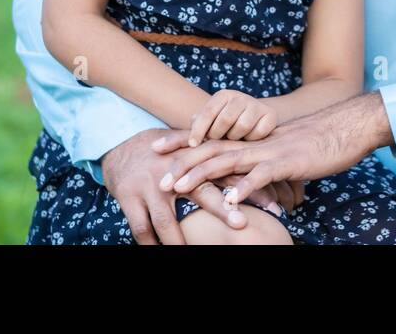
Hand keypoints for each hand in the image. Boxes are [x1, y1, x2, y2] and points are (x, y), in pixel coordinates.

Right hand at [100, 128, 284, 242]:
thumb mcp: (189, 148)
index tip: (275, 202)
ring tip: (191, 253)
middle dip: (223, 210)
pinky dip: (150, 244)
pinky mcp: (129, 197)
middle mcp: (174, 171)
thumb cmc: (163, 152)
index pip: (229, 173)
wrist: (120, 143)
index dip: (252, 187)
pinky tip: (158, 252)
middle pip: (202, 192)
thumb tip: (254, 170)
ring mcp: (150, 185)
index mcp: (194, 158)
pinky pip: (141, 227)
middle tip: (243, 224)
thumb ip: (217, 159)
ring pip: (167, 221)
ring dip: (180, 241)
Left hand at [154, 93, 389, 208]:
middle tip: (156, 175)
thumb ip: (260, 163)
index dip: (183, 142)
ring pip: (228, 162)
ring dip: (200, 175)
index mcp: (250, 141)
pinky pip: (261, 176)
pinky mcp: (286, 163)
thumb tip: (242, 178)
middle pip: (210, 150)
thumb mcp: (280, 153)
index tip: (156, 148)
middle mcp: (253, 144)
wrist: (342, 130)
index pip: (211, 140)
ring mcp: (268, 152)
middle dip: (181, 161)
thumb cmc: (313, 145)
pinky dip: (244, 188)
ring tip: (177, 186)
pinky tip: (229, 201)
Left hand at [189, 89, 277, 144]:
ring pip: (243, 126)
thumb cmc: (224, 124)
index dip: (198, 129)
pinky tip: (248, 138)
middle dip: (218, 135)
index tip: (193, 144)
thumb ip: (197, 126)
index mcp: (223, 95)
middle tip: (217, 141)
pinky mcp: (270, 115)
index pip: (208, 112)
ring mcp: (257, 105)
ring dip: (235, 138)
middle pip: (225, 120)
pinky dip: (252, 139)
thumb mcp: (210, 122)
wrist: (252, 120)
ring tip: (233, 138)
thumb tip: (188, 138)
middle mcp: (240, 96)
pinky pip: (259, 132)